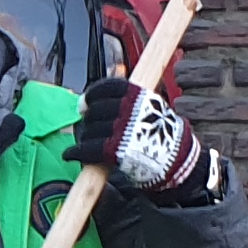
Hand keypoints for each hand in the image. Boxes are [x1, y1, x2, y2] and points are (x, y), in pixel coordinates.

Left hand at [69, 76, 214, 201]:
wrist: (177, 160)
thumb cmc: (161, 134)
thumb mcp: (150, 107)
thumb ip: (127, 101)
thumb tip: (93, 99)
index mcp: (138, 95)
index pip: (107, 87)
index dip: (92, 94)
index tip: (85, 103)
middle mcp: (129, 109)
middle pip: (96, 109)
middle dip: (89, 119)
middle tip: (88, 127)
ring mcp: (122, 129)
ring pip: (90, 129)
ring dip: (84, 137)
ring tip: (85, 142)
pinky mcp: (116, 150)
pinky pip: (88, 148)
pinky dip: (76, 152)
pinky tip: (70, 154)